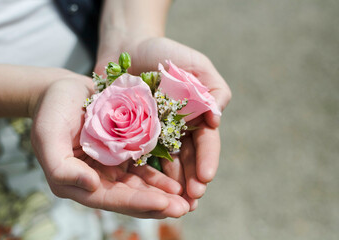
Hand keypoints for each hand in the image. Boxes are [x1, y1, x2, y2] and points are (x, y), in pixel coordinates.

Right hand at [30, 75, 189, 217]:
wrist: (62, 90)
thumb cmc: (51, 111)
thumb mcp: (48, 136)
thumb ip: (61, 167)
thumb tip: (90, 186)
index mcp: (78, 181)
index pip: (110, 198)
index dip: (137, 203)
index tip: (164, 204)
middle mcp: (97, 178)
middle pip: (130, 197)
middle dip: (157, 204)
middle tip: (184, 208)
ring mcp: (112, 165)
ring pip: (141, 186)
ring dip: (163, 193)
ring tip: (187, 199)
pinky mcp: (123, 150)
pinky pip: (144, 167)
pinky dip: (160, 175)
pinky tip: (177, 178)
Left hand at [95, 37, 230, 209]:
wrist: (129, 48)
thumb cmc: (166, 54)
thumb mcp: (196, 65)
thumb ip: (214, 89)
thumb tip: (216, 120)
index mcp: (197, 117)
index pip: (206, 143)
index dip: (207, 161)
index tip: (205, 178)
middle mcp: (178, 130)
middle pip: (187, 160)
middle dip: (191, 181)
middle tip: (191, 200)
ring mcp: (154, 135)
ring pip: (165, 165)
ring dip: (170, 185)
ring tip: (171, 203)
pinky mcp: (131, 135)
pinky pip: (138, 157)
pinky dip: (144, 173)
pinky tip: (146, 189)